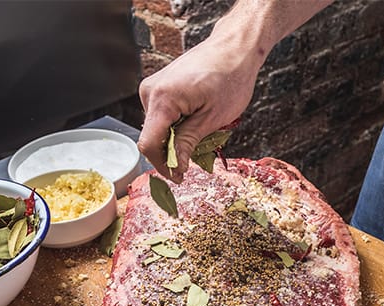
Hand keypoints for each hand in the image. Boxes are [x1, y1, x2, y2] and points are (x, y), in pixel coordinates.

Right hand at [138, 34, 261, 181]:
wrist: (234, 49)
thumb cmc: (230, 78)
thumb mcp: (212, 118)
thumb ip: (188, 143)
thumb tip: (175, 167)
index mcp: (162, 99)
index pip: (149, 144)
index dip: (162, 165)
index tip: (179, 177)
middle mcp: (150, 92)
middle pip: (153, 137)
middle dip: (173, 151)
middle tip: (201, 154)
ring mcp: (153, 88)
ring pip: (158, 128)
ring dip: (177, 138)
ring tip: (204, 130)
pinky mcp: (159, 88)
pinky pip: (163, 117)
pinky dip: (178, 125)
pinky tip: (198, 119)